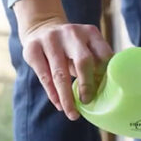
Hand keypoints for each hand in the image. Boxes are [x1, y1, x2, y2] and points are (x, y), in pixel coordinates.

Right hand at [13, 0, 113, 119]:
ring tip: (72, 114)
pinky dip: (52, 93)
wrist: (42, 27)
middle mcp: (71, 33)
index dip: (106, 74)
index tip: (106, 91)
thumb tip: (107, 91)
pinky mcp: (33, 48)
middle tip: (87, 102)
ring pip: (60, 73)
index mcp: (90, 33)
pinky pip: (44, 75)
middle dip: (86, 85)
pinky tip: (59, 104)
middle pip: (83, 61)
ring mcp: (51, 39)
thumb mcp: (86, 46)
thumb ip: (96, 62)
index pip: (104, 55)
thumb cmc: (71, 46)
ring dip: (67, 97)